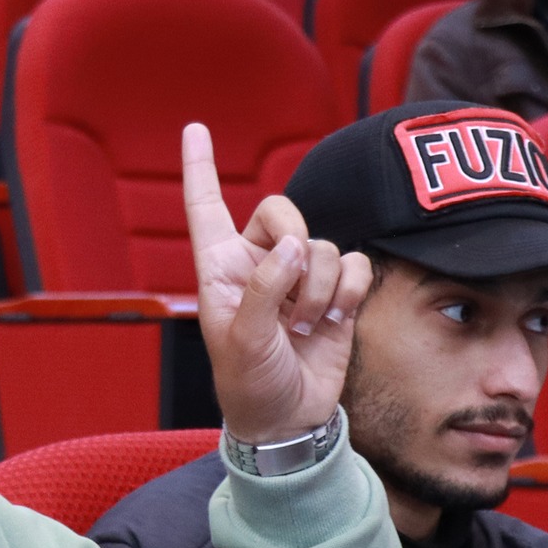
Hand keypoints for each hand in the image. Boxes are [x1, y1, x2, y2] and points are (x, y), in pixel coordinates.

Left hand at [182, 123, 372, 444]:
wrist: (290, 419)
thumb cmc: (250, 383)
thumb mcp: (244, 342)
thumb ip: (264, 290)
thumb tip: (293, 246)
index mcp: (220, 269)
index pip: (206, 208)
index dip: (200, 168)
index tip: (194, 128)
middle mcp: (259, 264)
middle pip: (282, 211)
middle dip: (294, 247)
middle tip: (292, 298)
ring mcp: (298, 277)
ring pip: (320, 244)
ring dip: (319, 288)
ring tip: (306, 327)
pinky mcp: (335, 291)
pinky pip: (353, 262)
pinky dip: (348, 291)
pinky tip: (334, 320)